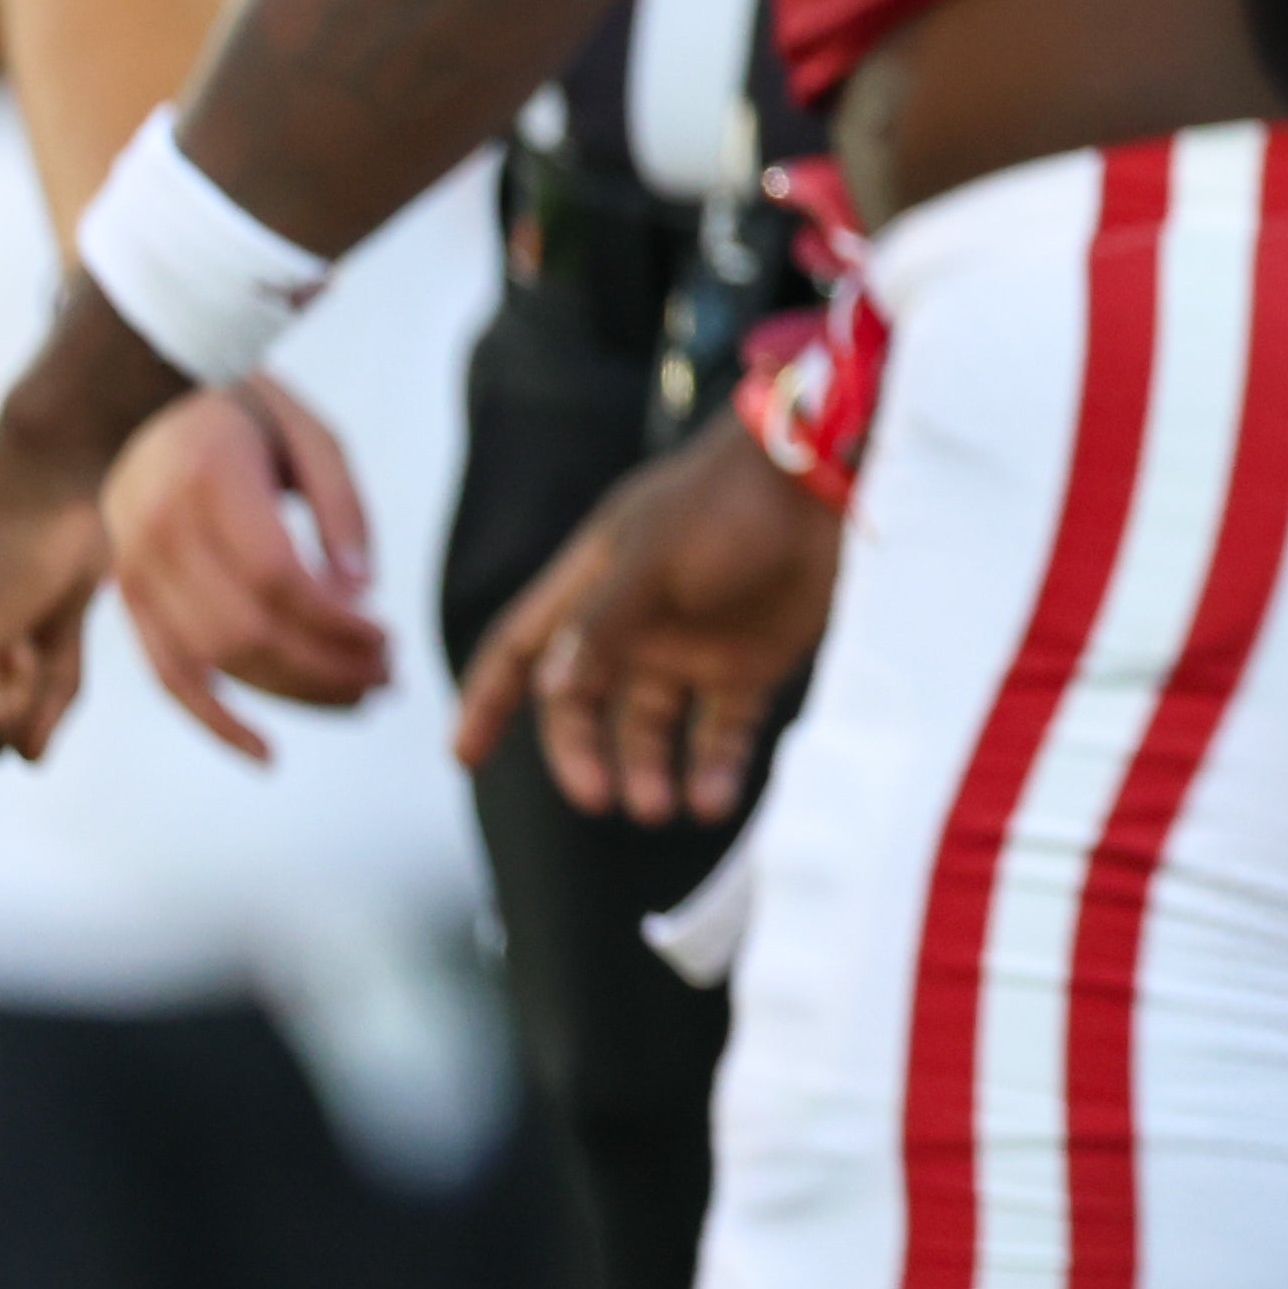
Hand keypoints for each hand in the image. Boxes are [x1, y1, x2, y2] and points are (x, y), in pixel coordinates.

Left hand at [0, 422, 113, 850]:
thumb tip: (25, 762)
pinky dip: (33, 690)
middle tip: (39, 637)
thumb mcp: (48, 622)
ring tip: (35, 620)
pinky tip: (33, 625)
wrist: (53, 455)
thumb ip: (34, 696)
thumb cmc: (61, 520)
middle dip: (12, 714)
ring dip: (25, 700)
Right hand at [106, 379, 389, 759]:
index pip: (276, 578)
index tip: (388, 638)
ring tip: (358, 700)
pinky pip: (165, 674)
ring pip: (210, 662)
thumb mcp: (312, 437)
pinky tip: (265, 751)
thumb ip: (342, 510)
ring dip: (289, 694)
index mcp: (209, 482)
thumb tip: (359, 594)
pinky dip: (213, 720)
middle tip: (387, 680)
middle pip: (244, 631)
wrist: (145, 397)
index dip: (335, 623)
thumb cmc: (247, 415)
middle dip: (324, 669)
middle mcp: (159, 532)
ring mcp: (132, 571)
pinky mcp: (127, 601)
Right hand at [450, 425, 836, 821]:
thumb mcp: (653, 556)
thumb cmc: (726, 505)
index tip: (463, 756)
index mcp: (595, 589)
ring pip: (653, 731)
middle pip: (585, 707)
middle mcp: (636, 626)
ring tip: (662, 808)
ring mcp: (694, 648)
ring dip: (649, 772)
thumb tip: (550, 688)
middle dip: (583, 756)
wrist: (823, 480)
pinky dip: (716, 770)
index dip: (488, 700)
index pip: (521, 650)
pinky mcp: (751, 664)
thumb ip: (603, 622)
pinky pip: (723, 733)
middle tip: (600, 798)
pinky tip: (715, 799)